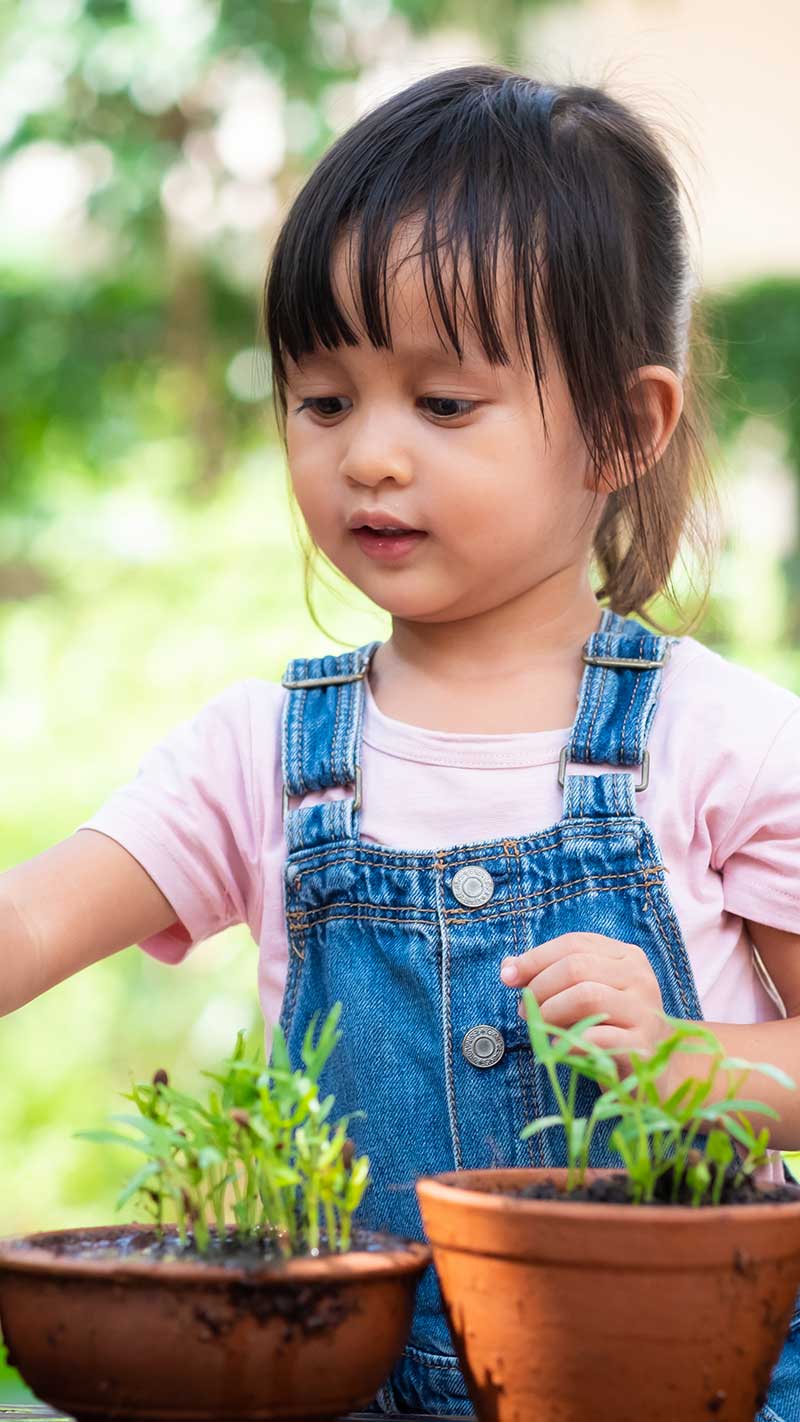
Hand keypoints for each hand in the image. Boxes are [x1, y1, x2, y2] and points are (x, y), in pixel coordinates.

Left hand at [500, 932, 669, 1077]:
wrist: (654, 1073)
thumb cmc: (610, 1027)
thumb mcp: (583, 995)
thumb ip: (550, 976)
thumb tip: (509, 967)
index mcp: (626, 956)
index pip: (574, 943)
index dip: (535, 958)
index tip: (508, 976)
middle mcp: (640, 977)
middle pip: (577, 967)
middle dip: (540, 986)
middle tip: (524, 1009)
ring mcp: (645, 1011)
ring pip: (587, 996)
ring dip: (551, 1011)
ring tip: (540, 1027)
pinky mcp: (642, 1046)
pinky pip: (599, 1037)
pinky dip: (569, 1041)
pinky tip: (558, 1046)